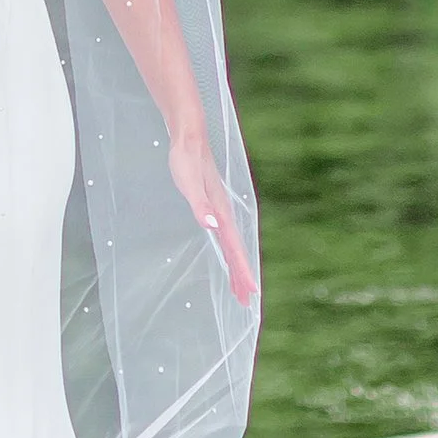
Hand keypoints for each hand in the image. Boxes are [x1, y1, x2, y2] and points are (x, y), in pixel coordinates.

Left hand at [168, 127, 256, 304]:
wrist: (189, 136)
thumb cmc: (187, 159)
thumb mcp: (189, 182)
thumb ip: (199, 204)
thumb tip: (211, 225)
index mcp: (220, 211)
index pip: (234, 248)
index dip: (242, 270)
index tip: (250, 292)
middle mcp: (223, 212)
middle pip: (236, 250)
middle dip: (241, 275)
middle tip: (246, 300)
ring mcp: (219, 209)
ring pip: (231, 244)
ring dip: (236, 265)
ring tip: (239, 286)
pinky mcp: (212, 204)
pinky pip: (224, 235)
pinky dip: (228, 250)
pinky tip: (225, 253)